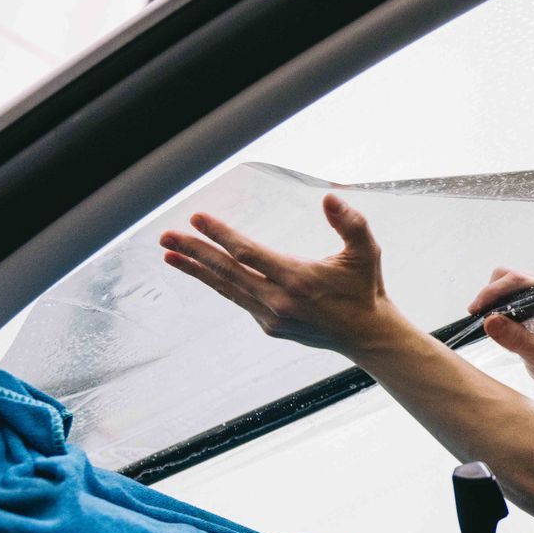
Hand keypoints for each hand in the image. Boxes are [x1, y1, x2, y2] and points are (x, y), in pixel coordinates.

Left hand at [158, 194, 405, 355]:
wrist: (367, 335)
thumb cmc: (365, 288)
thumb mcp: (367, 251)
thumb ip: (351, 223)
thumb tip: (329, 197)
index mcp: (298, 279)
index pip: (248, 254)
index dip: (220, 235)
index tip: (197, 219)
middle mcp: (279, 301)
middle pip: (227, 272)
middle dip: (194, 252)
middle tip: (166, 237)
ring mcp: (272, 317)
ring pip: (226, 288)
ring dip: (196, 270)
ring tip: (168, 255)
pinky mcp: (270, 326)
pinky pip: (239, 299)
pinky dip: (219, 284)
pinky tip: (204, 270)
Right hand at [468, 267, 533, 390]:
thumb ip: (516, 338)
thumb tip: (490, 321)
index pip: (518, 280)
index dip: (493, 291)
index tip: (476, 308)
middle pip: (510, 277)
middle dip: (491, 294)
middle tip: (478, 315)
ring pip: (508, 285)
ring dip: (494, 300)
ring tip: (489, 321)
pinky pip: (511, 296)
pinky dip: (500, 306)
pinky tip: (497, 323)